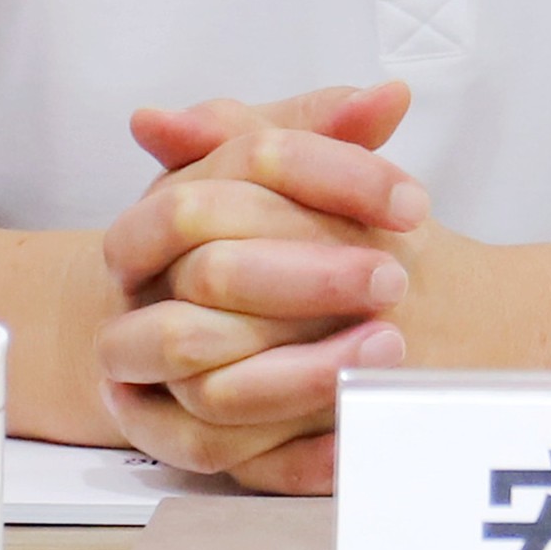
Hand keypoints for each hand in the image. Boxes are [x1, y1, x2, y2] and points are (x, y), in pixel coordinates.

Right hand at [97, 83, 428, 492]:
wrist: (161, 316)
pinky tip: (358, 432)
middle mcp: (137, 290)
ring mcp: (141, 368)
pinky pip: (220, 452)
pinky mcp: (165, 434)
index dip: (330, 178)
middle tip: (398, 279)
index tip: (413, 200)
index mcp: (154, 214)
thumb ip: (322, 127)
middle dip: (313, 279)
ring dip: (302, 370)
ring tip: (386, 350)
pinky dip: (293, 453)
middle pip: (213, 276)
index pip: (234, 172)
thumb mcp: (265, 167)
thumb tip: (388, 97)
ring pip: (206, 375)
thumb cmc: (231, 231)